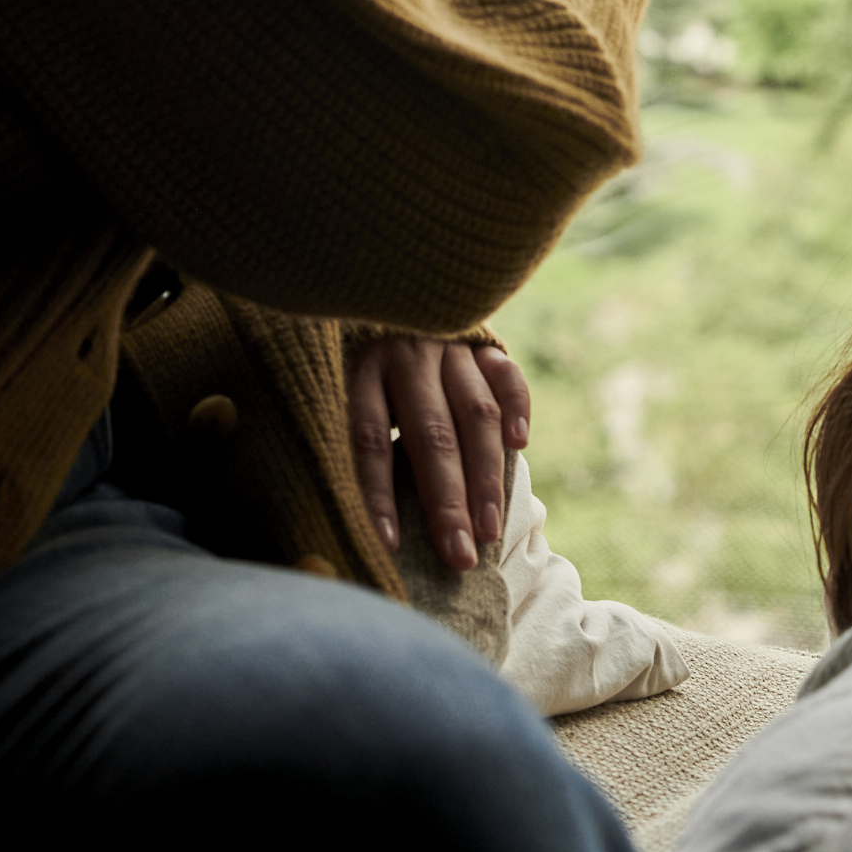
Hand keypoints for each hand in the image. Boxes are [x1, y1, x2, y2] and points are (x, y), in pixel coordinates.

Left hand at [348, 336, 530, 572]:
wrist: (386, 293)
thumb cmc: (353, 369)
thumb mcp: (333, 389)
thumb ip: (343, 441)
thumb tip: (333, 529)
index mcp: (359, 367)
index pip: (369, 439)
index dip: (378, 495)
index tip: (388, 547)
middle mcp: (406, 352)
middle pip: (430, 434)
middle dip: (448, 501)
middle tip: (459, 558)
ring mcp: (449, 343)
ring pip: (474, 412)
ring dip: (485, 474)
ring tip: (490, 530)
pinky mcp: (482, 339)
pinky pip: (506, 373)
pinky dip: (517, 406)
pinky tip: (519, 445)